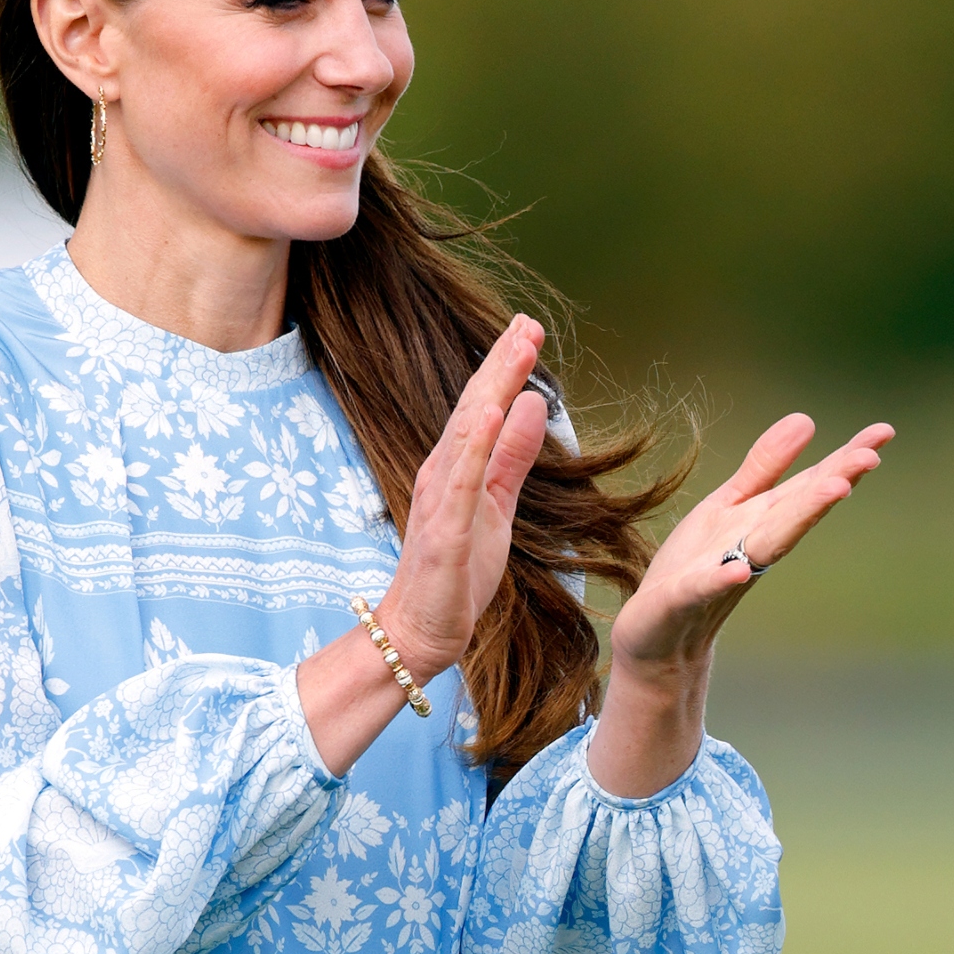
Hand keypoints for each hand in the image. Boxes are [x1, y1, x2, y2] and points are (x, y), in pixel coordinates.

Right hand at [379, 314, 551, 684]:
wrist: (421, 631)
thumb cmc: (456, 572)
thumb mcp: (497, 505)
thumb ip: (512, 456)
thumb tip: (532, 404)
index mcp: (455, 467)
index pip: (480, 406)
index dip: (504, 366)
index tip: (528, 327)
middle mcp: (442, 474)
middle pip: (472, 408)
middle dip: (500, 364)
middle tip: (527, 322)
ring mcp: (440, 502)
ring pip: (467, 435)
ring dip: (492, 390)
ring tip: (517, 351)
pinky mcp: (445, 535)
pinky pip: (462, 485)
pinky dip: (476, 447)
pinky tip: (492, 414)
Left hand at [585, 410, 892, 801]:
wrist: (656, 636)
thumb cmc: (694, 567)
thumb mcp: (728, 506)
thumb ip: (765, 468)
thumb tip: (807, 419)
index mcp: (763, 523)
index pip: (809, 488)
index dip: (844, 460)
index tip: (883, 432)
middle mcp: (752, 548)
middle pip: (796, 514)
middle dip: (830, 487)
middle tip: (870, 458)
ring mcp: (720, 575)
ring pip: (765, 545)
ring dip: (799, 518)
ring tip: (835, 488)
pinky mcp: (681, 600)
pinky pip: (703, 587)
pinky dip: (722, 578)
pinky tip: (740, 570)